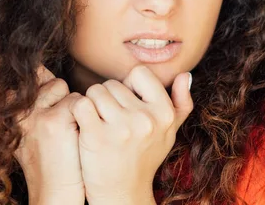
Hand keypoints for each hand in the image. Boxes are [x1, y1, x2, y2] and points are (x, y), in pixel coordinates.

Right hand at [13, 64, 84, 204]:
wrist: (55, 196)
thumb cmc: (50, 164)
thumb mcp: (30, 133)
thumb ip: (32, 104)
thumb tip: (39, 71)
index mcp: (10, 116)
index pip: (14, 79)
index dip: (23, 69)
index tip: (12, 62)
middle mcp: (18, 112)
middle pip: (47, 80)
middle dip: (60, 95)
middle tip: (59, 124)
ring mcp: (35, 115)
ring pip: (64, 88)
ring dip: (74, 106)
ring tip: (68, 134)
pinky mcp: (54, 121)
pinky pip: (79, 101)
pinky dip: (85, 117)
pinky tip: (77, 137)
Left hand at [70, 65, 193, 204]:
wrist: (123, 195)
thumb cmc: (145, 158)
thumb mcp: (170, 132)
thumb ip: (182, 103)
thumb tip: (186, 75)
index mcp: (165, 113)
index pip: (139, 72)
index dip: (129, 85)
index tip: (127, 104)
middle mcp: (145, 119)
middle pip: (113, 83)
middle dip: (108, 98)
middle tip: (111, 120)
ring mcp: (121, 128)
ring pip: (95, 91)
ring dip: (92, 104)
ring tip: (99, 123)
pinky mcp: (96, 137)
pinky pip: (81, 104)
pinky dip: (79, 112)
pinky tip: (85, 125)